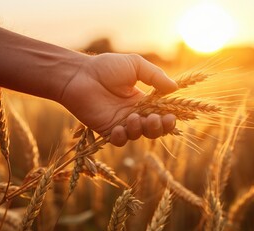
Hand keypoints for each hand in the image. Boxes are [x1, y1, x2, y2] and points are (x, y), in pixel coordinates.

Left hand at [60, 53, 177, 145]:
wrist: (79, 75)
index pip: (161, 114)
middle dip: (158, 128)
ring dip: (140, 129)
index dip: (168, 119)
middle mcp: (134, 113)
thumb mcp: (135, 65)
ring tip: (132, 117)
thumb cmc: (105, 67)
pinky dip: (122, 137)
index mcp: (143, 100)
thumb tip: (175, 88)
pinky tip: (119, 127)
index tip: (171, 116)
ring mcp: (120, 123)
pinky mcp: (106, 129)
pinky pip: (119, 141)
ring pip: (138, 135)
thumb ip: (155, 76)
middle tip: (154, 119)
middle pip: (154, 129)